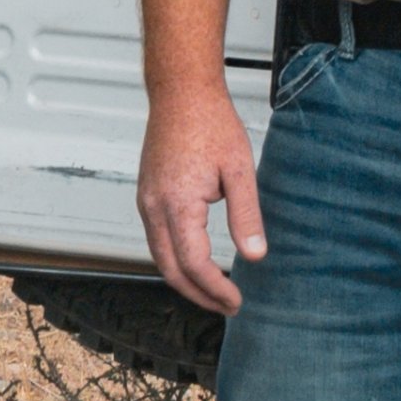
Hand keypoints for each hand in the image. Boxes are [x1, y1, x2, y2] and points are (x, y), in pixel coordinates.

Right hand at [140, 87, 264, 315]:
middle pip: (170, 270)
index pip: (194, 264)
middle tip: (226, 307)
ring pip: (159, 258)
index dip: (215, 289)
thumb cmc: (211, 123)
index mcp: (177, 205)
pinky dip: (175, 260)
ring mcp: (146, 202)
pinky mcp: (147, 195)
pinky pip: (156, 239)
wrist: (181, 94)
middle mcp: (154, 208)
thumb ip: (246, 215)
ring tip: (214, 291)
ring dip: (185, 280)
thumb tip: (255, 256)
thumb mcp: (239, 170)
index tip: (236, 301)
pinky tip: (196, 262)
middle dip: (198, 295)